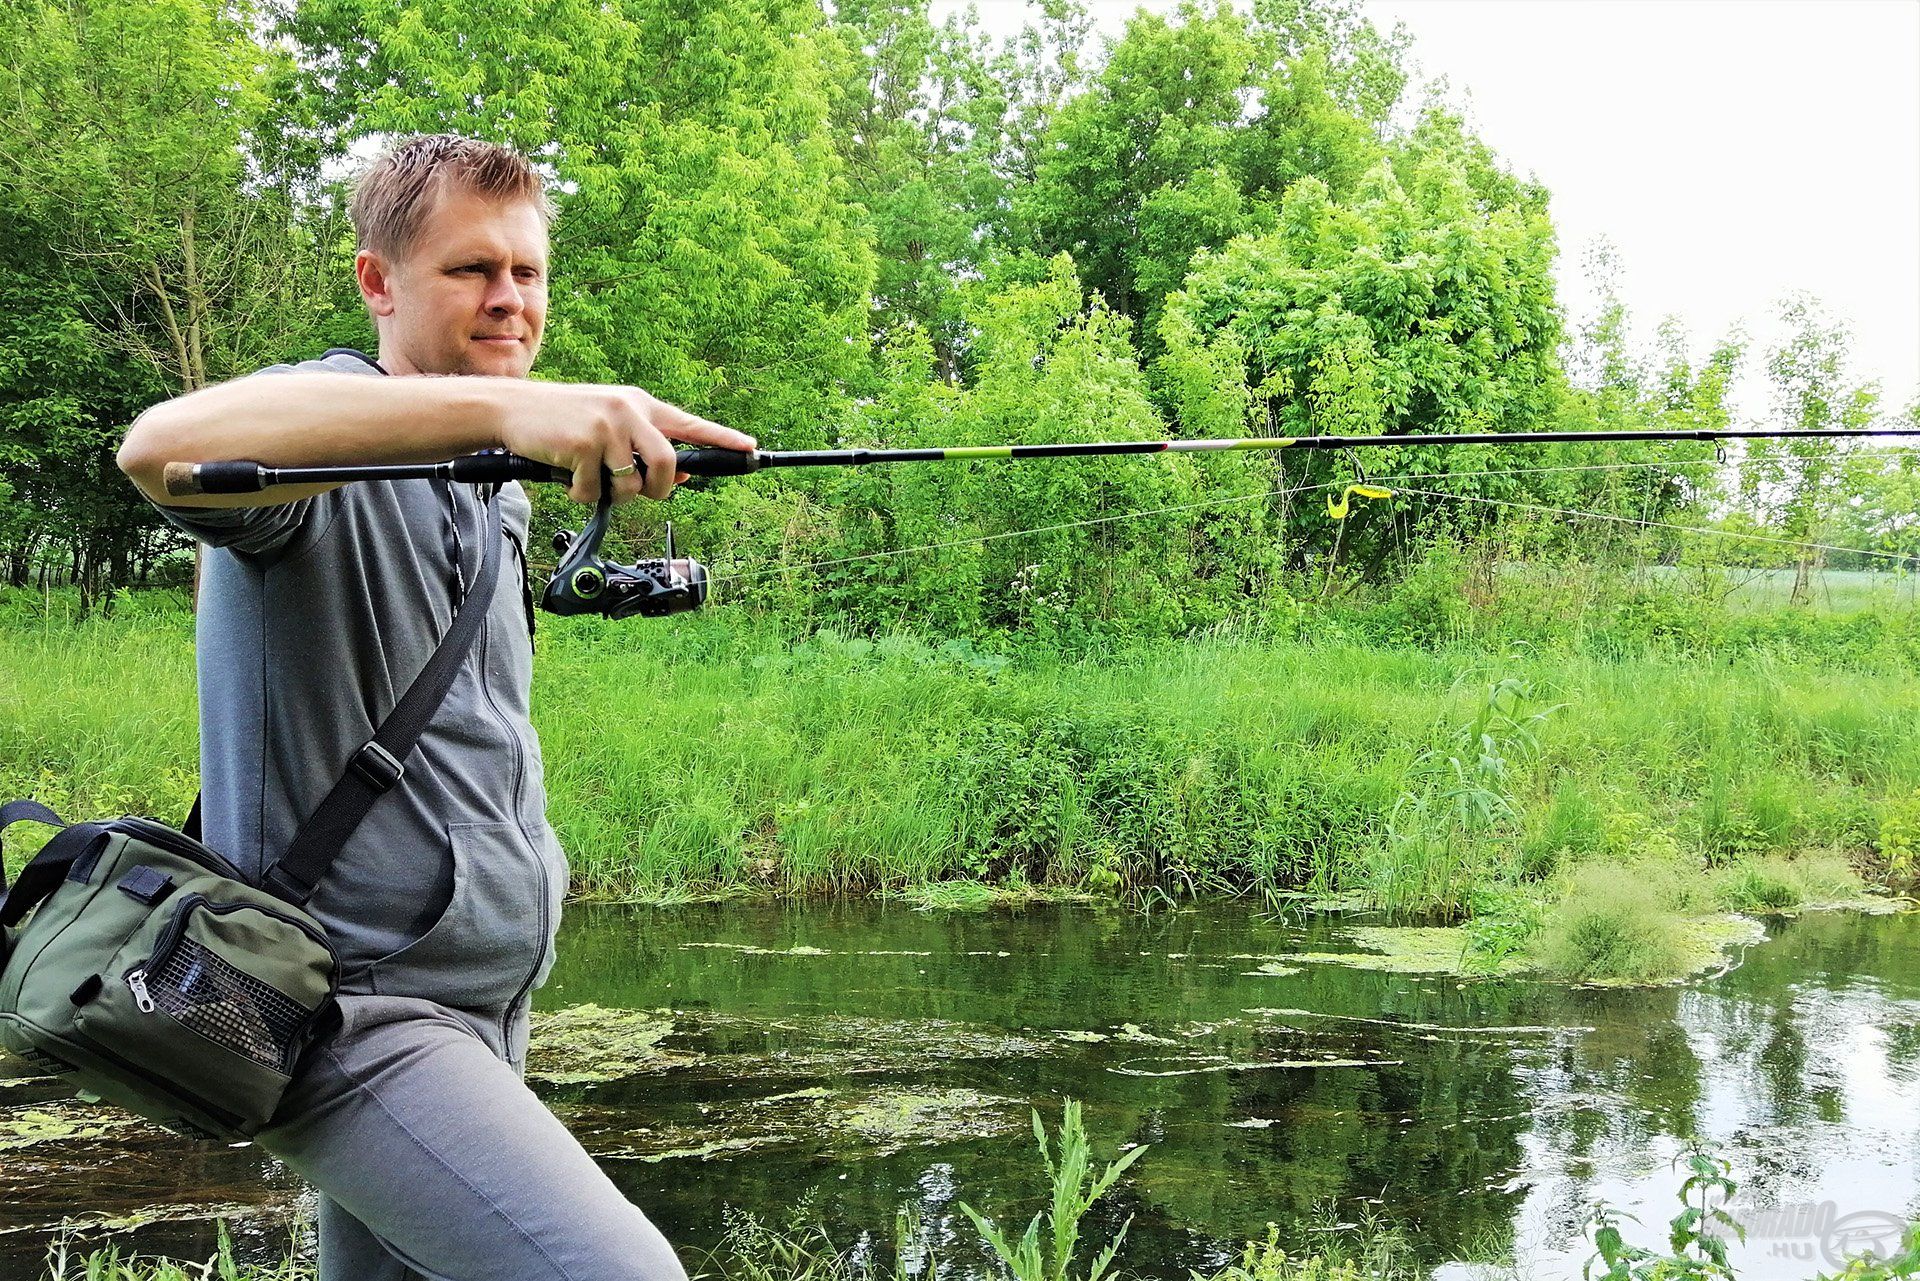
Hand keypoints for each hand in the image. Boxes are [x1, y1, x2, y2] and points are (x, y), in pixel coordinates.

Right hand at [494, 381, 756, 504]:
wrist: (514, 408)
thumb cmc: (565, 420)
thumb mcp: (610, 424)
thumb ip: (644, 445)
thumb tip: (681, 478)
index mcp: (641, 405)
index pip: (691, 424)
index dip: (723, 439)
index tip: (750, 448)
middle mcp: (629, 411)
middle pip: (668, 465)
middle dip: (658, 490)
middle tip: (641, 492)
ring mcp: (606, 426)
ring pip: (631, 485)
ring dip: (611, 494)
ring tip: (590, 476)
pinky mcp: (582, 445)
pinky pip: (595, 492)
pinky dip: (581, 495)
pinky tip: (567, 476)